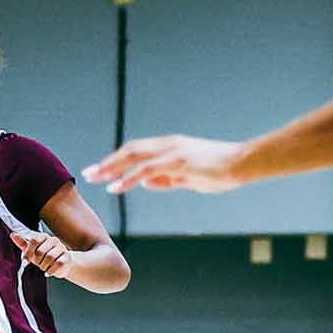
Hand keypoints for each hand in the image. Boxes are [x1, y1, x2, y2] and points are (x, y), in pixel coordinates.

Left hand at [12, 229, 71, 277]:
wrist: (62, 265)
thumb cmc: (45, 257)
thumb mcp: (32, 251)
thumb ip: (22, 243)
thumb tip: (13, 235)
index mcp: (44, 237)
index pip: (34, 240)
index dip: (29, 251)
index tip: (27, 259)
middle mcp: (54, 240)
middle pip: (40, 251)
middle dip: (37, 261)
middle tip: (39, 263)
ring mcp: (62, 248)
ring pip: (49, 258)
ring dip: (44, 266)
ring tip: (45, 267)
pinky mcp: (67, 257)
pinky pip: (57, 264)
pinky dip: (51, 270)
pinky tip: (49, 271)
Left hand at [86, 135, 246, 195]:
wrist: (244, 163)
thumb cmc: (221, 171)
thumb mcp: (189, 178)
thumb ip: (167, 180)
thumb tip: (145, 183)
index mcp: (170, 147)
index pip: (136, 152)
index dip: (116, 161)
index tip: (100, 171)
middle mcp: (168, 145)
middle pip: (129, 150)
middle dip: (107, 162)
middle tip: (88, 174)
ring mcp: (172, 150)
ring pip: (134, 156)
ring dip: (112, 168)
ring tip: (97, 179)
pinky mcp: (179, 160)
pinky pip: (147, 169)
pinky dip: (129, 178)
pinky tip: (117, 187)